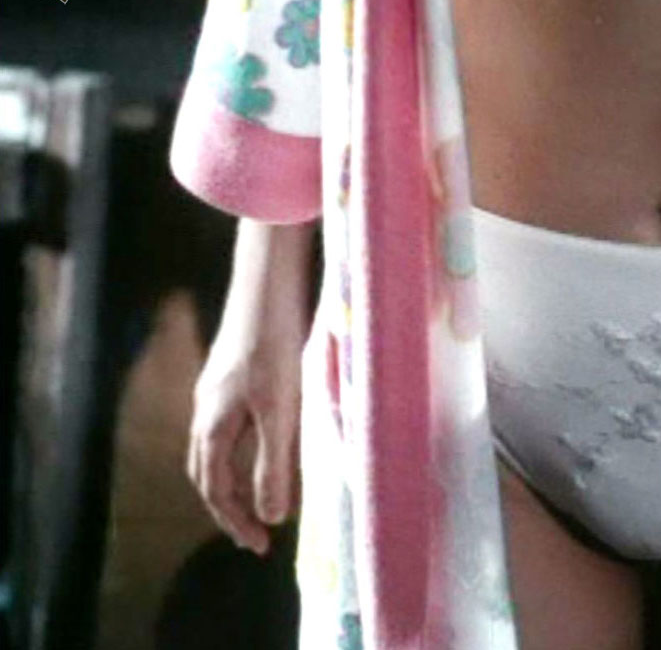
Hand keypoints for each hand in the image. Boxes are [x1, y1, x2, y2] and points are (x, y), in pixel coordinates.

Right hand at [186, 219, 314, 554]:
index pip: (216, 489)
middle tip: (254, 535)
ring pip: (217, 450)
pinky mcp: (231, 375)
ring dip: (234, 480)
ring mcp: (216, 392)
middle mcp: (206, 412)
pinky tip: (264, 447)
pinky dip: (242, 452)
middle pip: (208, 473)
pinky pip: (228, 428)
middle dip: (229, 508)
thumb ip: (274, 464)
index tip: (260, 547)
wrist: (266, 289)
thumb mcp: (280, 411)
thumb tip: (271, 516)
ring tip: (258, 501)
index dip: (236, 521)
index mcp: (213, 425)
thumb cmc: (274, 349)